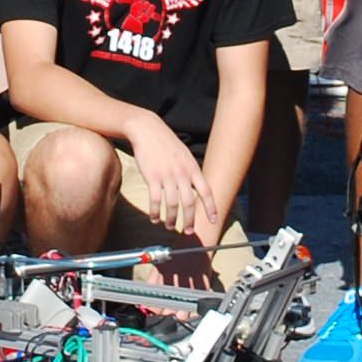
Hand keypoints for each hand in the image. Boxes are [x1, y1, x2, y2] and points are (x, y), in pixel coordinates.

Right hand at [124, 114, 213, 239]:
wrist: (147, 130)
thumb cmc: (166, 143)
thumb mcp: (184, 155)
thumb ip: (191, 171)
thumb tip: (196, 188)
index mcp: (193, 168)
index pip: (206, 192)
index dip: (211, 208)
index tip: (214, 220)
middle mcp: (182, 174)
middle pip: (189, 203)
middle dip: (189, 221)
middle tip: (189, 232)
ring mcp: (167, 176)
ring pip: (172, 205)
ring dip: (172, 219)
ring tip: (170, 226)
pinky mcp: (152, 178)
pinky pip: (156, 201)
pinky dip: (155, 212)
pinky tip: (155, 218)